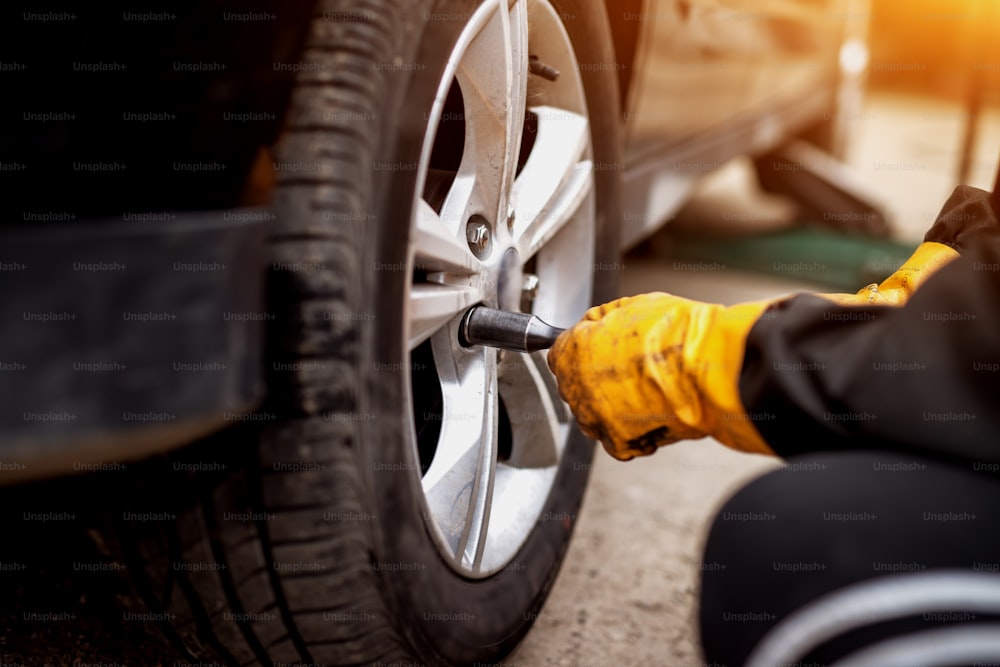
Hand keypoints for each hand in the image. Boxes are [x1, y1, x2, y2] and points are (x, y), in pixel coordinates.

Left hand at [547, 293, 772, 459]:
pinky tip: (652, 410)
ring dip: (613, 404)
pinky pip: (616, 438)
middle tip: (631, 367)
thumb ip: (602, 319)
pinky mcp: (619, 443)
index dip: (584, 347)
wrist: (706, 369)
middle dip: (597, 375)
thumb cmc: (674, 334)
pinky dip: (631, 429)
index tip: (600, 346)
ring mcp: (595, 419)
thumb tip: (594, 324)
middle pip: (576, 383)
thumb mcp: (631, 305)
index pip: (561, 352)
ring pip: (594, 412)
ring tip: (646, 388)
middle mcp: (576, 389)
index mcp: (571, 353)